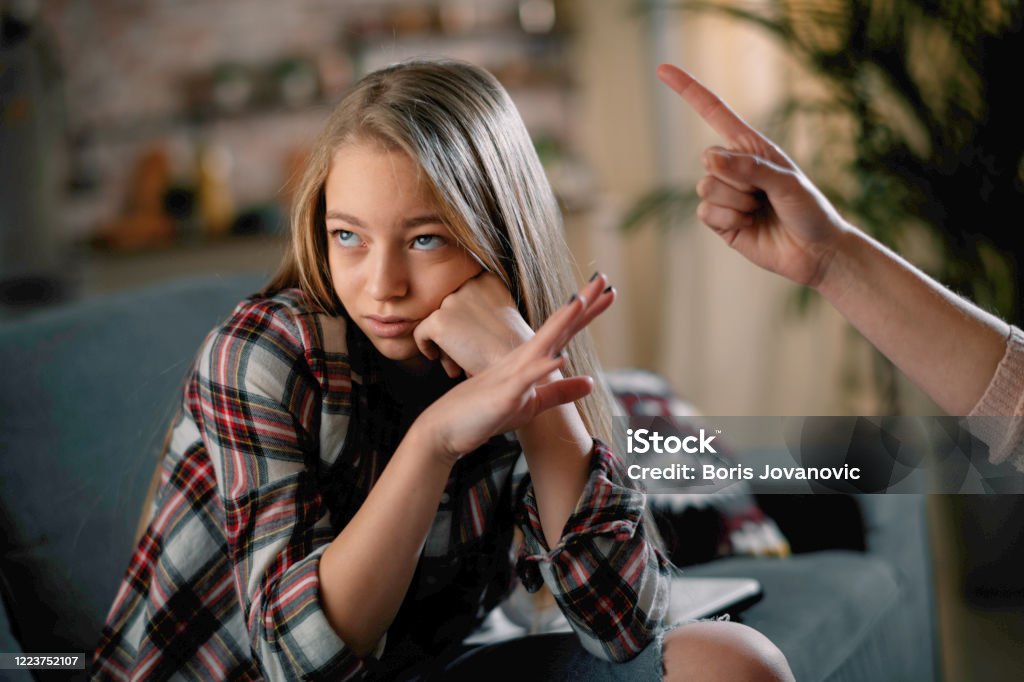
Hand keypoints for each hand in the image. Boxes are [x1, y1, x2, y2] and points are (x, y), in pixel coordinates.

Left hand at [413, 272, 532, 378]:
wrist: (519, 366)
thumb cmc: (513, 349)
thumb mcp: (502, 315)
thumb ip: (477, 307)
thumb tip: (449, 315)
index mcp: (486, 279)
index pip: (460, 296)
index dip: (463, 319)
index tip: (473, 337)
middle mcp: (469, 284)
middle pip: (447, 308)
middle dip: (453, 332)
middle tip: (464, 353)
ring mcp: (452, 300)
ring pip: (435, 321)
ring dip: (444, 343)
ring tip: (456, 363)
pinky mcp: (439, 320)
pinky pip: (420, 333)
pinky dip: (425, 347)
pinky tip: (437, 358)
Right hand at [415, 275, 615, 465]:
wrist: (446, 428)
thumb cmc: (486, 413)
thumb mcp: (533, 404)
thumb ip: (561, 392)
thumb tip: (591, 382)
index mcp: (531, 361)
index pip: (564, 331)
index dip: (587, 311)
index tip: (608, 292)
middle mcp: (523, 360)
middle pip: (558, 326)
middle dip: (581, 303)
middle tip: (604, 279)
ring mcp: (513, 376)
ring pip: (542, 344)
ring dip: (561, 323)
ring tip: (582, 301)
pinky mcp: (504, 395)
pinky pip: (525, 379)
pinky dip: (542, 367)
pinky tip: (559, 357)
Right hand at [656, 64, 850, 287]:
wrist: (814, 252)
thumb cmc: (808, 210)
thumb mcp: (786, 181)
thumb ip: (750, 168)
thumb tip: (710, 161)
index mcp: (750, 146)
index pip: (713, 112)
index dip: (688, 90)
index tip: (662, 69)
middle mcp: (733, 167)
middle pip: (708, 161)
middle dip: (737, 178)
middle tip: (764, 194)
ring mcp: (724, 195)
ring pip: (705, 188)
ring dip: (736, 202)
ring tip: (760, 211)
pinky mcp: (719, 222)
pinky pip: (705, 213)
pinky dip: (728, 220)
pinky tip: (748, 226)